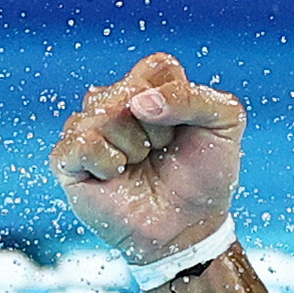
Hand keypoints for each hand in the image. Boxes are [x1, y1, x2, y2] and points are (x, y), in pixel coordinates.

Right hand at [48, 52, 246, 262]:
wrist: (189, 225)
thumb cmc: (206, 174)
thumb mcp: (225, 124)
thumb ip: (194, 98)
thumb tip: (141, 102)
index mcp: (153, 88)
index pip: (157, 67)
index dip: (176, 96)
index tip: (188, 125)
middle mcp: (117, 104)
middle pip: (127, 90)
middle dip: (158, 127)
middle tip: (165, 149)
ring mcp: (89, 129)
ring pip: (102, 114)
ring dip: (135, 146)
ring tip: (141, 163)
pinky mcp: (69, 159)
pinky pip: (81, 143)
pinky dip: (108, 163)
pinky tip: (116, 175)